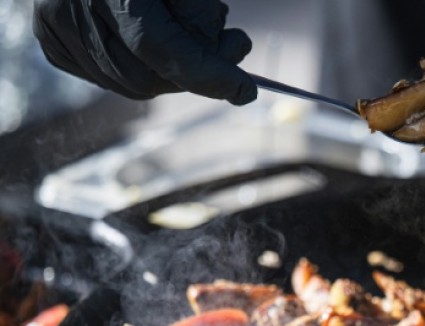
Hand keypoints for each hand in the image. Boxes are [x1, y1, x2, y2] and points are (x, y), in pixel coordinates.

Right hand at [33, 0, 255, 104]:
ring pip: (125, 83)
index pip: (162, 49)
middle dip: (193, 77)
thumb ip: (201, 13)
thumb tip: (231, 54)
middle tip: (231, 53)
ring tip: (195, 47)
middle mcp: (74, 7)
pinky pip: (103, 75)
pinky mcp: (50, 37)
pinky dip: (137, 71)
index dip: (208, 75)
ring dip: (169, 77)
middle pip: (145, 76)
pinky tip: (154, 49)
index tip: (246, 89)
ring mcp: (55, 25)